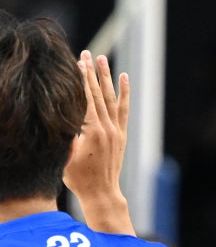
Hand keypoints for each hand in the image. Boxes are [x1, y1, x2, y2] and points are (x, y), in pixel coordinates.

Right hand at [64, 52, 134, 233]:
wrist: (101, 193)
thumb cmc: (78, 178)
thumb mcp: (65, 156)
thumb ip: (66, 136)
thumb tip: (59, 115)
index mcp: (92, 132)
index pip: (86, 98)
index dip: (82, 79)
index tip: (79, 61)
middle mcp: (107, 129)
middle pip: (98, 94)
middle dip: (92, 72)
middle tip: (89, 53)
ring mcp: (116, 131)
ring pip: (112, 99)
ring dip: (107, 78)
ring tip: (104, 59)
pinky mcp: (121, 135)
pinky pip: (124, 110)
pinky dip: (124, 93)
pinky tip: (123, 78)